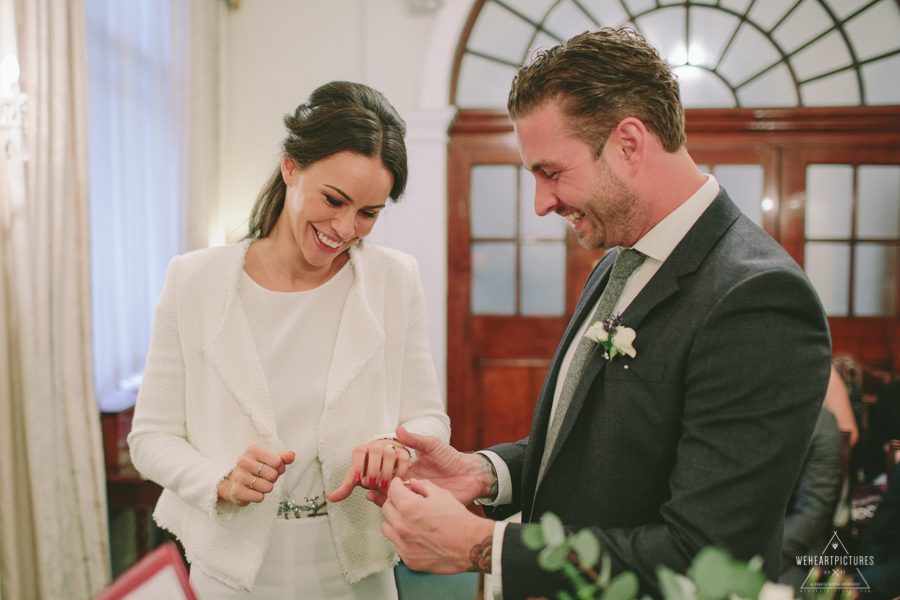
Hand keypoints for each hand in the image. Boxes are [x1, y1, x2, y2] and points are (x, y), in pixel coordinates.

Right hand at [217, 446, 294, 506]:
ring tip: (257, 484)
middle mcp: (244, 461)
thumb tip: (292, 455)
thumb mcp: (268, 460)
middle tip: (263, 478)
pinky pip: (260, 497)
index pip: (278, 461)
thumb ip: (282, 457)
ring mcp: (239, 476)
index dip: (280, 468)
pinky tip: (252, 492)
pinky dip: (259, 497)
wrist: (233, 484)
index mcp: (253, 450)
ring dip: (266, 488)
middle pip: (273, 475)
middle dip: (273, 479)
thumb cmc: (255, 470)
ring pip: (268, 487)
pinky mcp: (237, 491)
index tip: (272, 468)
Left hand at [327, 438, 410, 501]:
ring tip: (383, 486)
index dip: (357, 464)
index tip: (357, 479)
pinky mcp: (403, 453)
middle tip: (371, 485)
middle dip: (373, 469)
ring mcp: (390, 448)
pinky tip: (395, 482)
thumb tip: (331, 498)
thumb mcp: (356, 478)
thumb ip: (346, 487)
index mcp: (362, 450)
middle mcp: (376, 446)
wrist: (385, 463)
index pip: (358, 452)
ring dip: (386, 471)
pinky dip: (399, 471)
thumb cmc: (368, 470)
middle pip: (375, 451)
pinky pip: (403, 459)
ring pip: (389, 454)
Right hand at [367, 426, 494, 505]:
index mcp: (406, 468)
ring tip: (368, 491)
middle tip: (363, 480)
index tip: (361, 469)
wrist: (470, 474)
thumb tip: (398, 429)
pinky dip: (392, 506)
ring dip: (378, 495)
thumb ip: (416, 440)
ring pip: (390, 498)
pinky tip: (384, 502)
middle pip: (382, 485)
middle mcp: (407, 482)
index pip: (384, 470)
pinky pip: (404, 508)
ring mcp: (413, 495)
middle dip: (371, 483)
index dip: (372, 470)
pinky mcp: (422, 506)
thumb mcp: (433, 446)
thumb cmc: (451, 458)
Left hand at [379, 478, 494, 573]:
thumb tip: (412, 483)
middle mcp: (402, 526)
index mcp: (409, 507)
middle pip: (386, 508)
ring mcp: (404, 545)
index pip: (391, 490)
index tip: (399, 485)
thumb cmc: (459, 520)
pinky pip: (397, 545)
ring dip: (394, 520)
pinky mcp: (409, 559)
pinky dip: (403, 539)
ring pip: (387, 527)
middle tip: (404, 501)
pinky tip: (416, 536)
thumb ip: (423, 486)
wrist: (471, 545)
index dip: (396, 485)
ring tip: (408, 520)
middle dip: (394, 501)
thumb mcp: (442, 495)